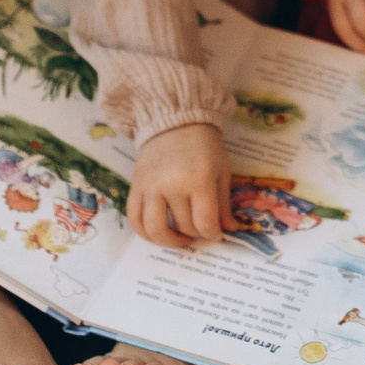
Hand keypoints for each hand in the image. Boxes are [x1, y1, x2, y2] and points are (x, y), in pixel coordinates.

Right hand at [127, 123, 232, 247]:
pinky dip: (144, 233)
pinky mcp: (136, 187)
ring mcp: (151, 187)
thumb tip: (230, 229)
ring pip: (156, 229)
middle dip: (197, 233)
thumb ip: (224, 204)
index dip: (213, 233)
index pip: (205, 223)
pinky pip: (135, 219)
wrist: (175, 123)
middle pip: (184, 226)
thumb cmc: (204, 147)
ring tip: (180, 238)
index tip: (216, 231)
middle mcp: (172, 185)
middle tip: (202, 228)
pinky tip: (158, 234)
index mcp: (198, 180)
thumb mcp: (221, 171)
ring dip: (169, 241)